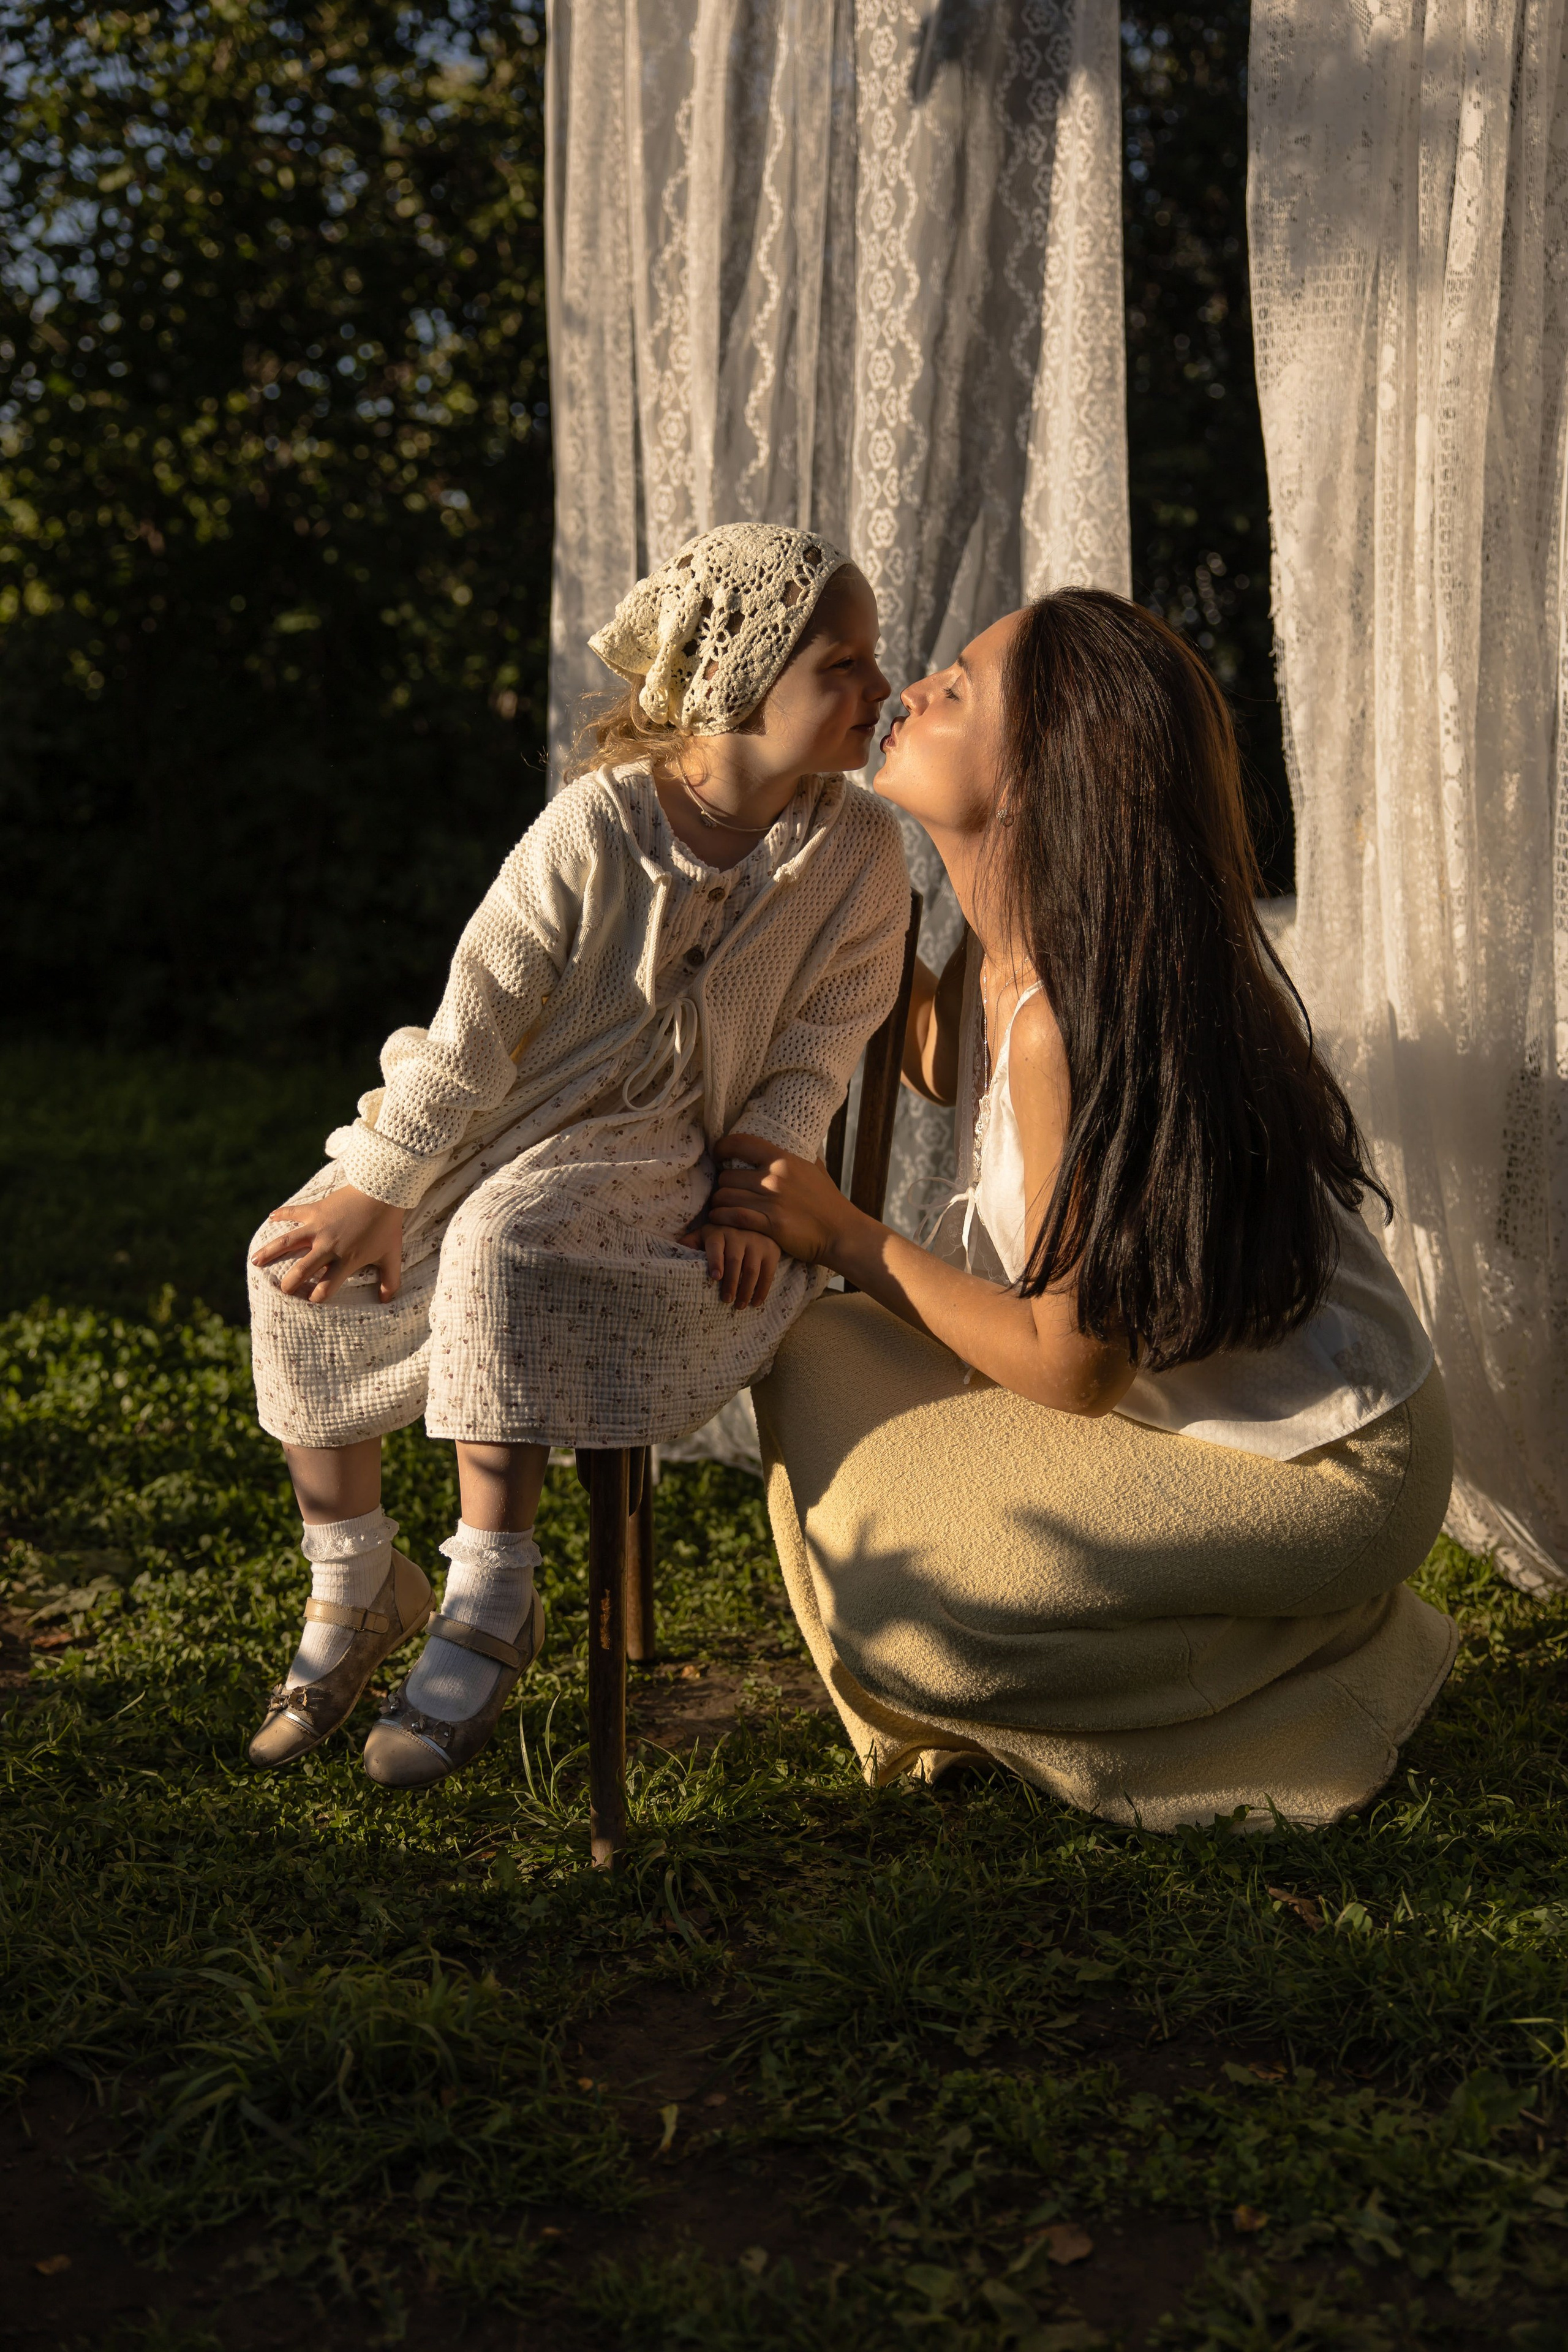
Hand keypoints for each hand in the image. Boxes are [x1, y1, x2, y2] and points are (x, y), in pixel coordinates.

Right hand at [251, 1183, 404, 1303]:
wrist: (382, 1192)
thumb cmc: (387, 1226)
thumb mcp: (392, 1257)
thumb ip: (390, 1282)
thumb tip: (386, 1302)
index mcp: (345, 1260)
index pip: (325, 1287)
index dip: (317, 1297)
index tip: (312, 1300)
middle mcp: (327, 1246)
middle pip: (302, 1270)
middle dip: (289, 1283)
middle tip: (282, 1290)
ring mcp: (318, 1227)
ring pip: (288, 1242)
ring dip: (269, 1252)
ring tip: (255, 1261)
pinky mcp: (315, 1210)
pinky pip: (294, 1212)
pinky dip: (281, 1214)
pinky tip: (270, 1217)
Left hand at [677, 1219, 781, 1307]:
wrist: (752, 1222)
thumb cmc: (721, 1236)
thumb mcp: (704, 1235)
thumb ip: (690, 1243)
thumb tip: (672, 1254)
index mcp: (719, 1232)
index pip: (716, 1247)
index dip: (716, 1261)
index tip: (715, 1277)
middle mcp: (739, 1234)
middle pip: (735, 1260)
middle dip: (731, 1282)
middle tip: (726, 1300)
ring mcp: (757, 1242)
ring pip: (752, 1269)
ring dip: (746, 1290)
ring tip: (739, 1306)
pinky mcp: (771, 1251)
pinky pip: (768, 1273)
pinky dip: (762, 1290)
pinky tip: (755, 1302)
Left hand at [704, 1132, 857, 1269]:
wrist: (840, 1232)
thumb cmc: (827, 1201)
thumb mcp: (815, 1168)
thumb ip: (799, 1153)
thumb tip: (793, 1138)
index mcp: (783, 1159)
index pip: (740, 1143)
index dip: (722, 1148)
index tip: (718, 1155)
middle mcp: (775, 1177)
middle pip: (727, 1176)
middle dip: (721, 1184)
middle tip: (725, 1191)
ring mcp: (772, 1201)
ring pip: (726, 1196)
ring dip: (718, 1203)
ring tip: (721, 1206)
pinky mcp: (770, 1224)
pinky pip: (733, 1216)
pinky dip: (720, 1217)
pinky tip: (719, 1218)